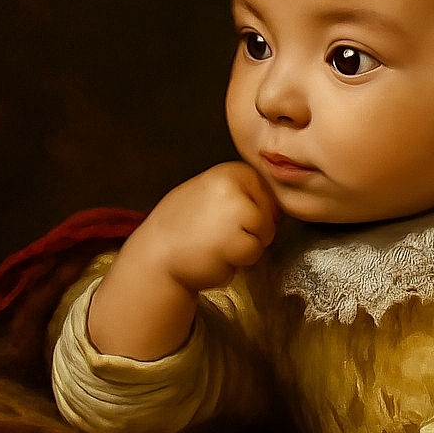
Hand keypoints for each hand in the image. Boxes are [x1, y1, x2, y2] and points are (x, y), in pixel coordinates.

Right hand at [87, 162, 278, 358]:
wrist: (155, 254)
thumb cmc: (183, 226)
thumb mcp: (212, 193)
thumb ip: (242, 193)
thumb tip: (278, 206)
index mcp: (232, 171)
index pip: (268, 196)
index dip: (254, 213)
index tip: (228, 218)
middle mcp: (235, 187)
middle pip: (270, 216)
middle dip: (252, 231)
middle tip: (219, 233)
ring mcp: (235, 213)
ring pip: (264, 236)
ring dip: (245, 246)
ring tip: (217, 243)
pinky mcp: (234, 240)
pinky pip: (253, 254)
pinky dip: (238, 261)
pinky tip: (214, 255)